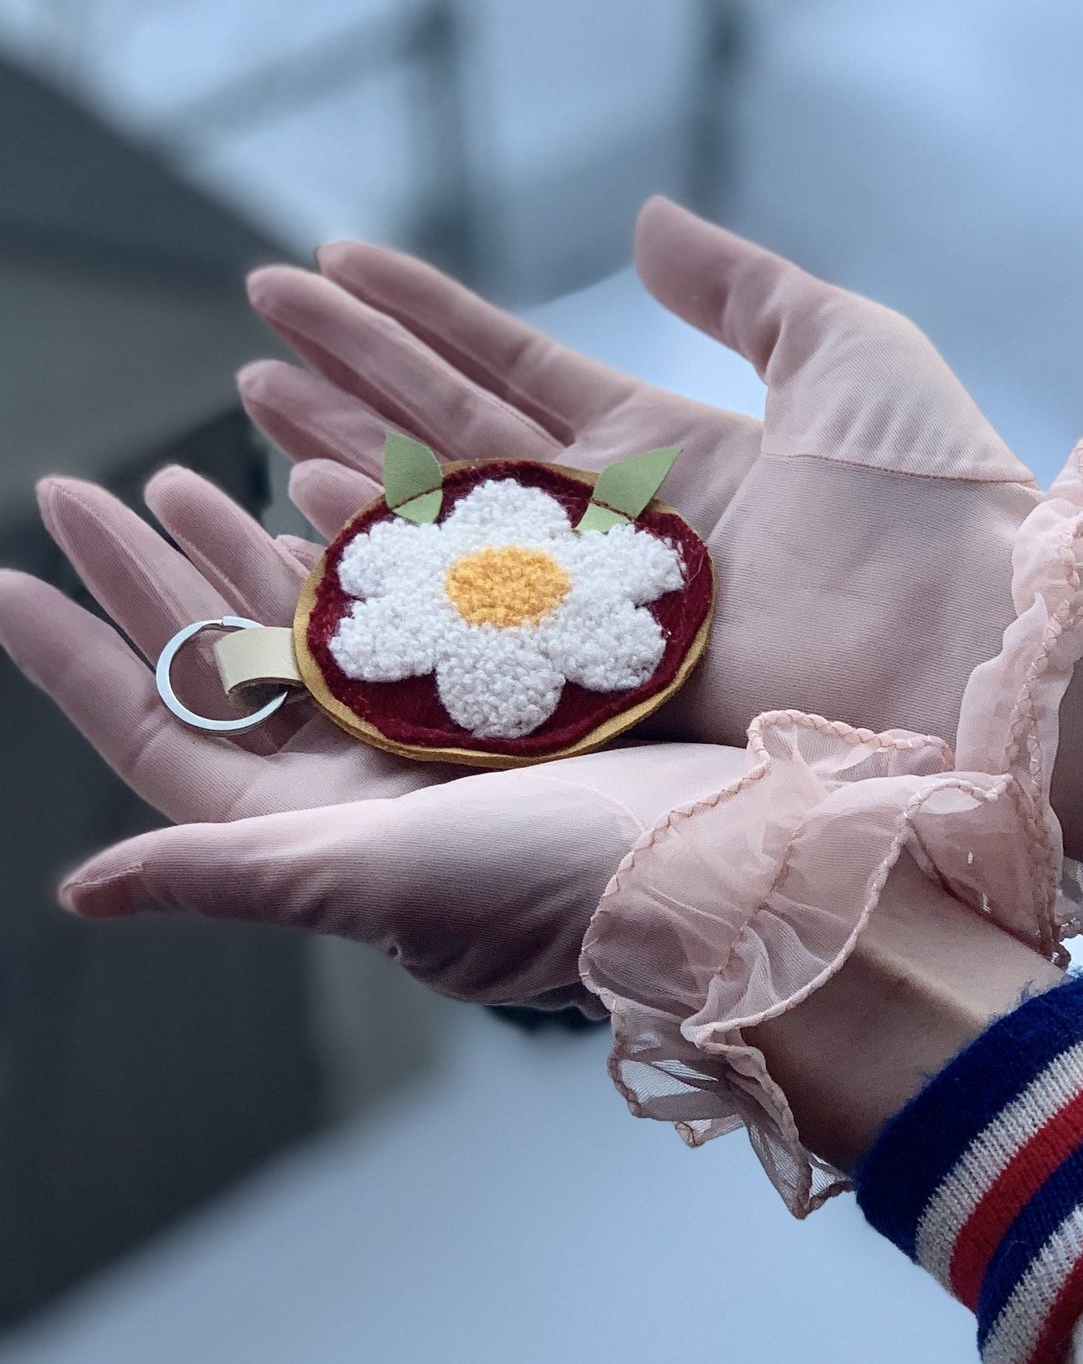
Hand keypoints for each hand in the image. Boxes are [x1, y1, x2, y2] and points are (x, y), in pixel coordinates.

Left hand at [0, 471, 745, 1009]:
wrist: (729, 862)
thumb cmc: (548, 888)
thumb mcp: (370, 879)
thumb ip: (228, 875)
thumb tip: (78, 892)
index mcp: (308, 835)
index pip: (160, 735)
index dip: (75, 657)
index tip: (5, 577)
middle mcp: (358, 787)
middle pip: (220, 668)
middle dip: (147, 579)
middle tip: (82, 489)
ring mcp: (428, 738)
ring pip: (304, 629)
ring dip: (238, 550)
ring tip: (186, 471)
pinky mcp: (503, 693)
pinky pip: (400, 605)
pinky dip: (355, 544)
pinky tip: (319, 485)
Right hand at [241, 199, 1040, 752]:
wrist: (975, 639)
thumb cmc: (932, 497)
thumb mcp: (843, 351)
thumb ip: (737, 286)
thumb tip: (644, 220)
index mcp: (668, 448)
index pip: (508, 368)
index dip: (417, 314)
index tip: (329, 262)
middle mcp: (612, 528)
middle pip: (450, 436)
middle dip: (351, 373)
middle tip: (256, 315)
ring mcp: (591, 608)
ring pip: (437, 516)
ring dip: (342, 451)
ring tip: (253, 397)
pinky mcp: (586, 680)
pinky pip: (462, 610)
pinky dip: (383, 556)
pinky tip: (303, 502)